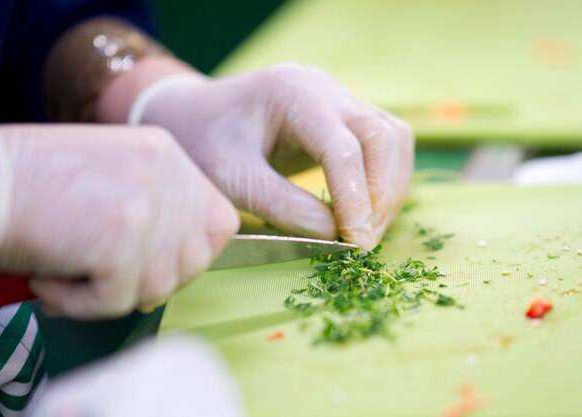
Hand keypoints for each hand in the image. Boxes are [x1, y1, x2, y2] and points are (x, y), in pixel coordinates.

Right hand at [0, 123, 237, 317]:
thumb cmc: (30, 183)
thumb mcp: (112, 174)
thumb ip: (155, 208)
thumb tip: (175, 265)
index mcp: (167, 155)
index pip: (220, 222)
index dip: (193, 253)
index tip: (154, 262)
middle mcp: (166, 175)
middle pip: (196, 261)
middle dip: (152, 280)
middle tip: (105, 272)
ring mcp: (147, 207)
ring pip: (157, 287)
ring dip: (110, 292)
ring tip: (68, 267)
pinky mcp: (122, 242)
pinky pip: (116, 302)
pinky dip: (79, 303)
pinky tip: (50, 277)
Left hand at [130, 63, 413, 248]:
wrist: (190, 116)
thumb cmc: (201, 144)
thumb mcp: (231, 179)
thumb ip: (283, 207)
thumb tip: (336, 235)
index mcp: (292, 93)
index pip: (342, 147)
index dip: (355, 199)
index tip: (355, 244)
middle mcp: (323, 88)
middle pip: (382, 136)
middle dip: (381, 194)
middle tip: (364, 241)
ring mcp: (336, 98)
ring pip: (392, 138)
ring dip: (389, 188)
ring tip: (366, 231)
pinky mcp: (340, 116)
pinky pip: (382, 144)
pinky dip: (382, 180)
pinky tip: (363, 211)